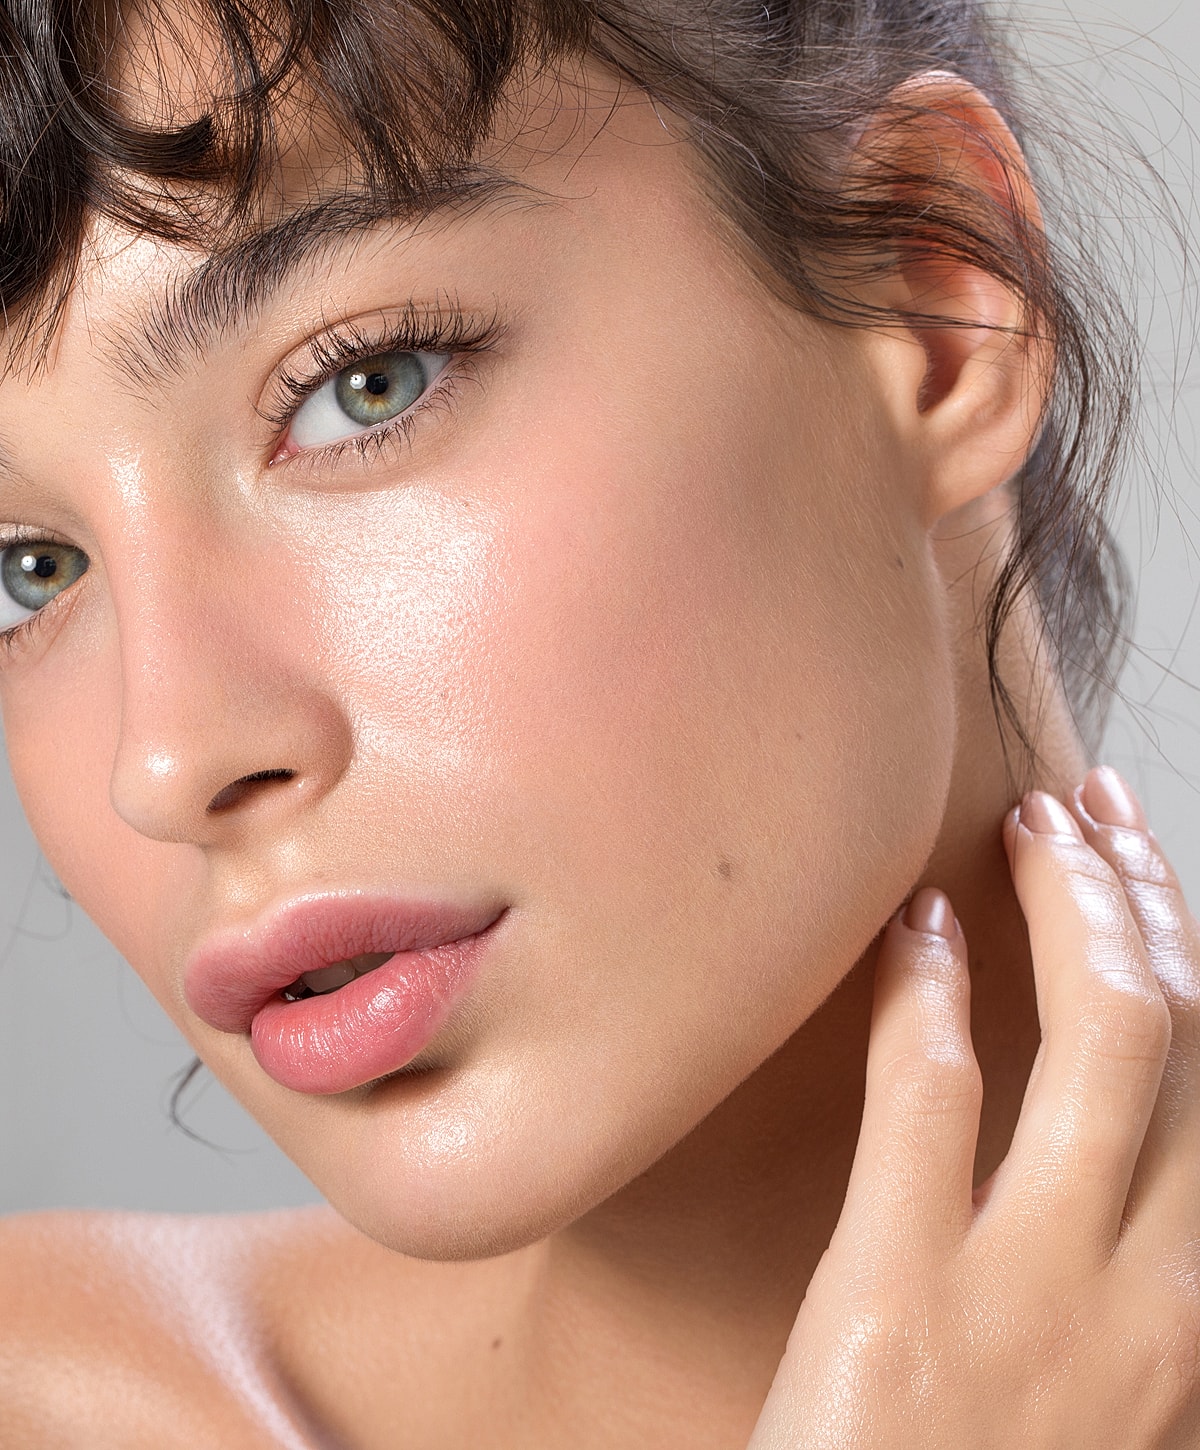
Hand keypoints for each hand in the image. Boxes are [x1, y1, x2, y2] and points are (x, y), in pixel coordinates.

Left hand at [747, 767, 1199, 1448]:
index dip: (1190, 951)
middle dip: (1142, 897)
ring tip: (1028, 827)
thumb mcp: (1109, 1396)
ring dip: (1069, 908)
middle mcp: (1151, 1294)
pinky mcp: (899, 1297)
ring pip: (1097, 1043)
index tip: (1145, 866)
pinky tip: (918, 927)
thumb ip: (1135, 1274)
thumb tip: (1123, 1140)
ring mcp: (1032, 1293)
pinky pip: (932, 1100)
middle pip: (1178, 1038)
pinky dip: (930, 995)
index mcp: (1197, 1316)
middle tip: (1086, 812)